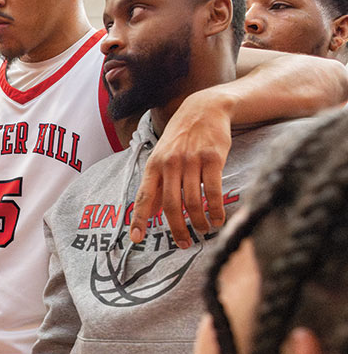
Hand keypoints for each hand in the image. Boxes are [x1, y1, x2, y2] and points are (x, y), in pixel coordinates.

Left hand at [130, 89, 232, 248]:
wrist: (204, 109)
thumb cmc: (180, 139)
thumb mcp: (161, 158)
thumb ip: (156, 185)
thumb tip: (151, 212)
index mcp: (153, 166)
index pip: (144, 197)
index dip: (139, 219)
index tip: (135, 238)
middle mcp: (170, 164)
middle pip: (171, 205)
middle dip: (176, 229)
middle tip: (183, 244)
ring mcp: (191, 161)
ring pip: (192, 201)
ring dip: (198, 221)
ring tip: (202, 230)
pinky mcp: (212, 158)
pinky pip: (213, 191)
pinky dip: (215, 209)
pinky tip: (217, 219)